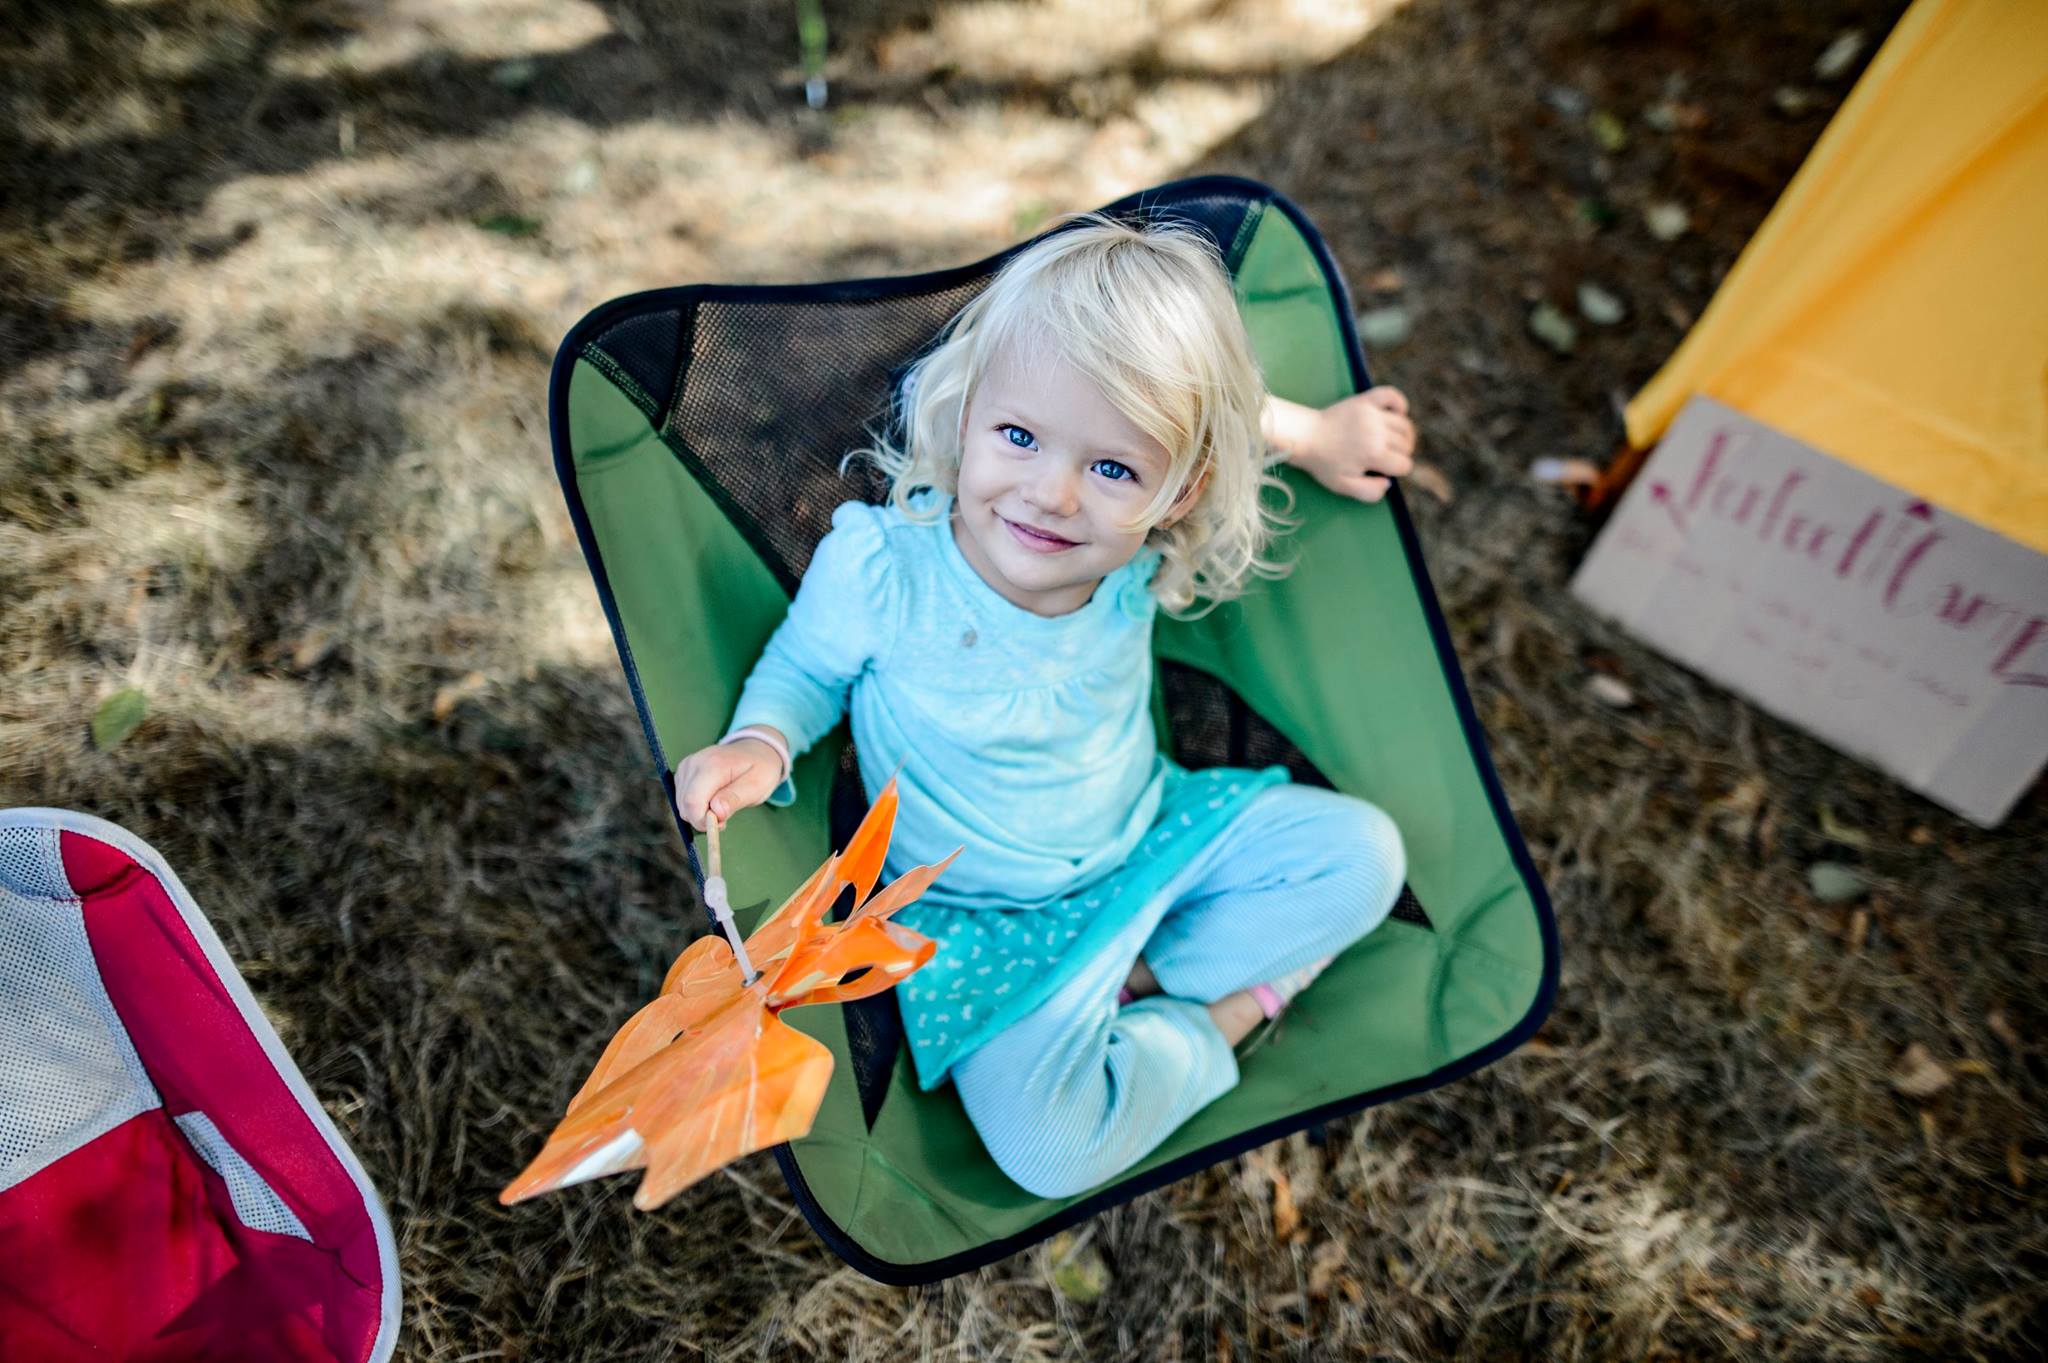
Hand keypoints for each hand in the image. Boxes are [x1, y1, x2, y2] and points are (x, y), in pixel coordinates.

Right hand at [672, 735, 784, 830]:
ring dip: (699, 812)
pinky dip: (696, 805)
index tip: (721, 824)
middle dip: (702, 818)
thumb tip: (716, 813)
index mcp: (712, 764)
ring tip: (722, 804)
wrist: (755, 751)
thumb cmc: (759, 769)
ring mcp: (686, 766)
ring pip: (682, 804)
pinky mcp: (683, 772)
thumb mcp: (756, 786)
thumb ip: (735, 799)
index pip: (693, 801)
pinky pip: (682, 798)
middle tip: (725, 815)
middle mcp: (694, 763)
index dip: (702, 820)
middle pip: (685, 805)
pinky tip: (712, 798)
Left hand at [1277, 387, 1417, 503]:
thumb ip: (1369, 492)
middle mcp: (1377, 432)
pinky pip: (1392, 395)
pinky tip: (1397, 413)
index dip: (1397, 471)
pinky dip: (1399, 403)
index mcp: (1373, 454)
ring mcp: (1372, 414)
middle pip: (1406, 445)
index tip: (1383, 469)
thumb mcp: (1343, 486)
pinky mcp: (1365, 400)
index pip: (1404, 464)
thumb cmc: (1323, 463)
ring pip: (1404, 425)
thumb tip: (1389, 483)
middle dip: (1400, 454)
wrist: (1304, 436)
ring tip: (1390, 441)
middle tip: (1384, 457)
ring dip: (1403, 435)